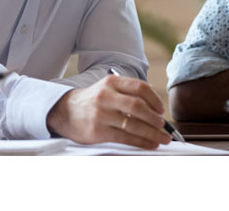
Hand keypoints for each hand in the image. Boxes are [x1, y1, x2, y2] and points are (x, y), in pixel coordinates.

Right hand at [46, 75, 170, 148]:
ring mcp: (101, 114)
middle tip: (164, 127)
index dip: (154, 99)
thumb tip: (155, 103)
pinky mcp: (98, 130)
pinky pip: (125, 137)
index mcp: (111, 83)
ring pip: (133, 125)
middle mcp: (106, 96)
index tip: (161, 110)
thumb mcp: (108, 89)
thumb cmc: (92, 101)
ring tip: (162, 139)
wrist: (65, 112)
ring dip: (152, 133)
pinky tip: (149, 144)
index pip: (140, 87)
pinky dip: (141, 142)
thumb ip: (129, 92)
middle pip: (138, 106)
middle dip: (155, 119)